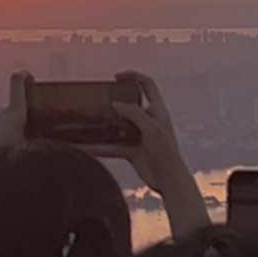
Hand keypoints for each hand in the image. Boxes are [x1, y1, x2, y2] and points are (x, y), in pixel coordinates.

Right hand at [83, 71, 209, 235]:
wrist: (169, 180)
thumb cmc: (166, 152)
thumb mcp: (151, 127)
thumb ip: (134, 113)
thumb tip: (115, 105)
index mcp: (157, 110)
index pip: (147, 85)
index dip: (134, 76)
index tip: (117, 76)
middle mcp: (148, 121)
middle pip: (130, 105)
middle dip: (115, 101)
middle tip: (99, 100)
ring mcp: (139, 136)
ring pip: (119, 125)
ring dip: (105, 124)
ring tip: (90, 121)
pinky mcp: (132, 150)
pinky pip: (114, 145)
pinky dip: (102, 146)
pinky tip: (89, 146)